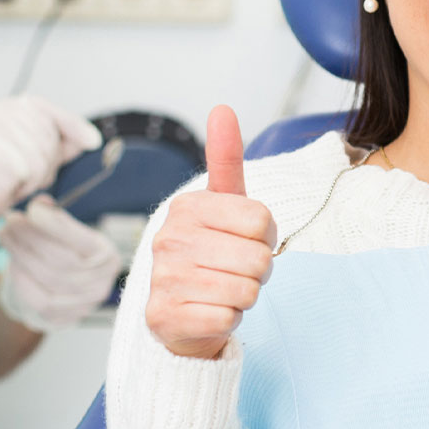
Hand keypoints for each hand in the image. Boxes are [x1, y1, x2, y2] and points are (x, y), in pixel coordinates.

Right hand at [0, 95, 101, 259]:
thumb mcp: (19, 158)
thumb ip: (51, 143)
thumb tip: (89, 137)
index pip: (42, 107)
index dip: (71, 123)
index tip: (92, 140)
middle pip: (49, 130)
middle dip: (49, 158)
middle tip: (24, 178)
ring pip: (46, 151)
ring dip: (38, 175)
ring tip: (11, 184)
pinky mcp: (0, 153)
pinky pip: (36, 168)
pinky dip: (28, 185)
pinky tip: (9, 191)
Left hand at [0, 196, 121, 331]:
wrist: (73, 291)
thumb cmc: (72, 255)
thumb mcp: (73, 235)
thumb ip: (58, 219)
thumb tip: (40, 203)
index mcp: (106, 255)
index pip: (78, 238)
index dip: (52, 223)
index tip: (31, 209)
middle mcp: (100, 282)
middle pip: (59, 260)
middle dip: (30, 238)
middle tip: (10, 221)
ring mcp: (83, 304)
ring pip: (46, 279)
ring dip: (21, 255)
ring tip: (6, 236)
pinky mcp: (64, 319)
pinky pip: (37, 300)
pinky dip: (22, 279)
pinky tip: (13, 263)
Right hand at [145, 105, 275, 359]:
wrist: (182, 313)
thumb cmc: (212, 250)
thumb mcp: (223, 202)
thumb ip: (226, 157)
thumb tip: (222, 108)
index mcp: (187, 206)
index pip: (262, 220)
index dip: (265, 236)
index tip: (244, 240)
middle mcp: (169, 239)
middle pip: (259, 257)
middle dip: (258, 269)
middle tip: (236, 269)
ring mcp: (163, 279)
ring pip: (246, 290)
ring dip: (245, 295)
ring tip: (223, 289)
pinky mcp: (164, 318)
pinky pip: (228, 318)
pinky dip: (229, 319)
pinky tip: (210, 311)